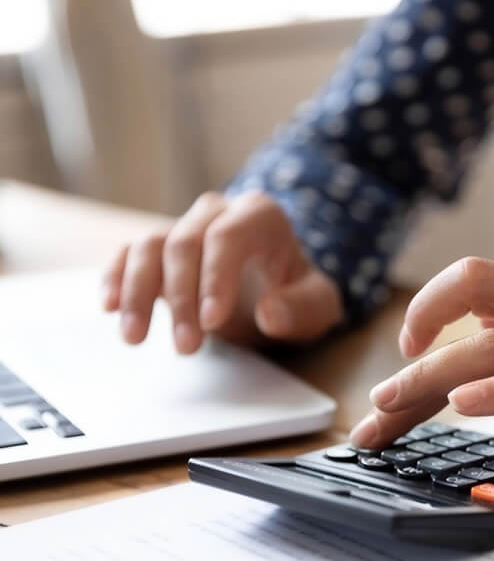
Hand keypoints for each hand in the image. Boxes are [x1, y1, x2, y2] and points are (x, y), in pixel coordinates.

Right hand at [102, 191, 343, 351]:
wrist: (279, 289)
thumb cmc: (298, 295)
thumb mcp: (318, 307)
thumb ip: (302, 309)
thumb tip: (270, 314)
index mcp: (260, 216)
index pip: (228, 236)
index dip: (215, 277)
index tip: (211, 322)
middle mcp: (217, 212)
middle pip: (184, 243)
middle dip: (182, 298)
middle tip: (186, 348)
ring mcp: (185, 226)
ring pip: (148, 246)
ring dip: (137, 292)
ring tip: (135, 339)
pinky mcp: (160, 249)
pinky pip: (129, 253)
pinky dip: (116, 278)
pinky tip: (109, 308)